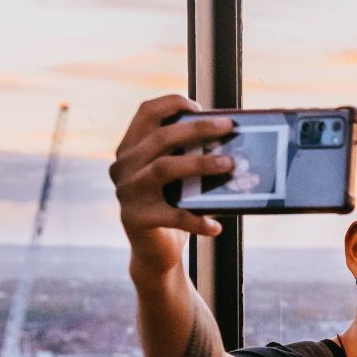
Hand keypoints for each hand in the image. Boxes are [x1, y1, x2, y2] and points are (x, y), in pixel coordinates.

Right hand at [107, 95, 237, 274]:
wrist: (155, 252)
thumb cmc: (172, 207)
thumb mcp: (179, 178)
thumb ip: (190, 156)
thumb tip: (232, 141)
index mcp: (131, 148)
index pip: (146, 112)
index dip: (172, 103)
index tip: (199, 106)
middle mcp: (124, 166)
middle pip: (160, 137)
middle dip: (198, 129)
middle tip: (228, 127)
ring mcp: (126, 192)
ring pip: (164, 168)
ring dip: (200, 164)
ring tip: (230, 164)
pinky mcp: (135, 219)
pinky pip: (172, 215)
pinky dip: (198, 220)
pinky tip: (217, 226)